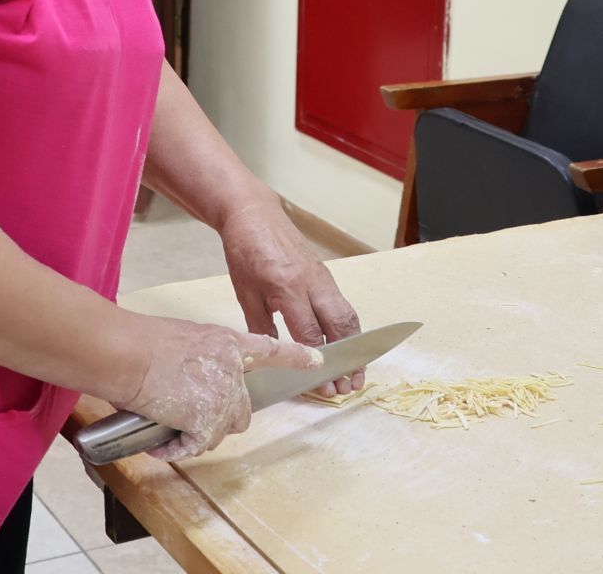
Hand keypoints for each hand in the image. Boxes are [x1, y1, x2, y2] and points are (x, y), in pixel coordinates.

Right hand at [119, 317, 321, 460]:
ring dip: (194, 435)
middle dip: (217, 420)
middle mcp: (233, 370)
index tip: (315, 360)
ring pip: (218, 433)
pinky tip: (160, 442)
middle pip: (242, 411)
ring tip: (166, 423)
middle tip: (187, 415)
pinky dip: (175, 449)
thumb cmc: (144, 342)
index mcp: (229, 343)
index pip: (271, 349)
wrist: (129, 353)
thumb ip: (203, 359)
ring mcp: (222, 396)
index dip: (295, 356)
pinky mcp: (206, 420)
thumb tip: (193, 380)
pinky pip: (194, 446)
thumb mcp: (187, 339)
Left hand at [219, 197, 364, 395]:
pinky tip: (349, 346)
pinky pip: (343, 305)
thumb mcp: (245, 293)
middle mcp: (312, 282)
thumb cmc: (245, 253)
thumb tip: (274, 358)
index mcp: (287, 287)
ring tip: (357, 372)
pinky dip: (349, 329)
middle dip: (347, 359)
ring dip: (355, 346)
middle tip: (350, 386)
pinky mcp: (326, 274)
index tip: (324, 387)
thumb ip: (261, 327)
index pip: (311, 333)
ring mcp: (323, 277)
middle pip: (339, 326)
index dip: (319, 363)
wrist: (255, 214)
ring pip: (347, 315)